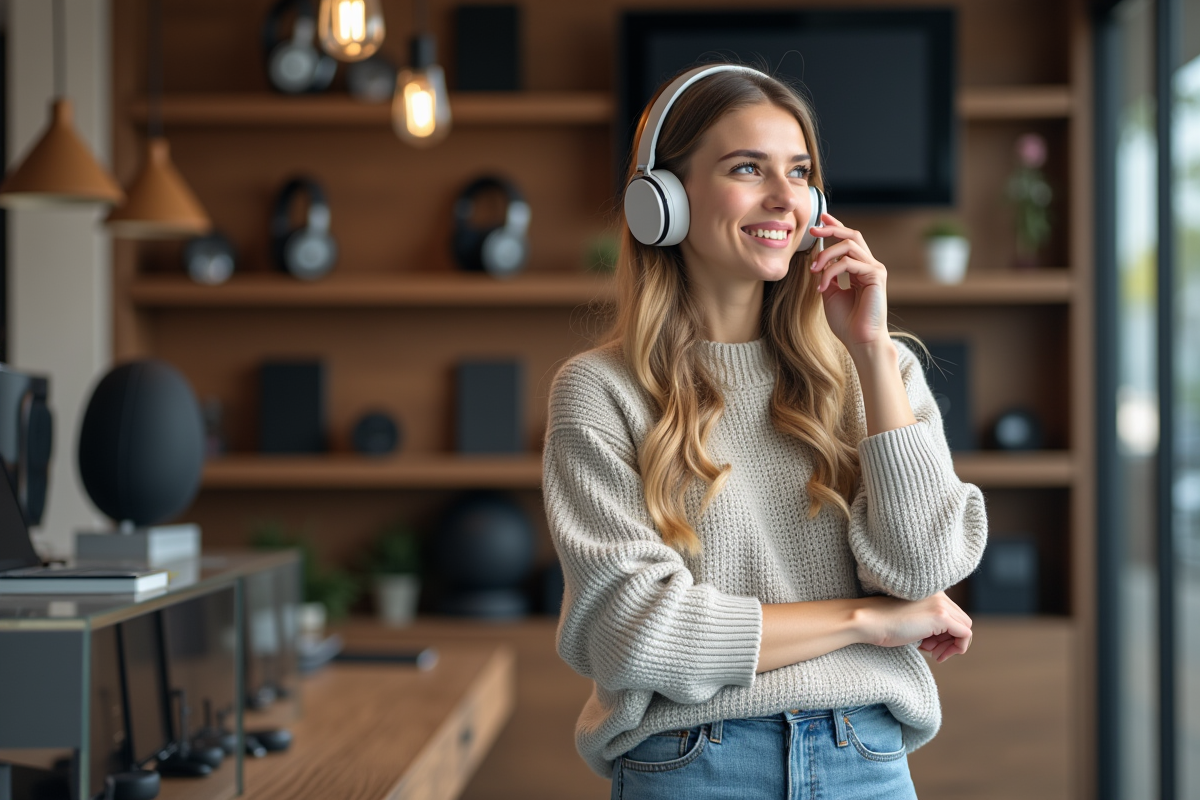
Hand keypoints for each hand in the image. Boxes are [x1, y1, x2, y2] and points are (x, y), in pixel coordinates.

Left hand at [809, 213, 889, 349]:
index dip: (835, 227)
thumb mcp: (830, 294)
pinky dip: (831, 272)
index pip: (849, 241)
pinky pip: (849, 263)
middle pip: (852, 235)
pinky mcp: (876, 275)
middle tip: (813, 230)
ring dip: (826, 255)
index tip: (820, 219)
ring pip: (848, 246)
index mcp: (860, 269)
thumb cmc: (846, 322)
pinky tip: (822, 286)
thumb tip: (817, 260)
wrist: (859, 340)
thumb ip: (827, 275)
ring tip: (814, 270)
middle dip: (831, 229)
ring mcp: (875, 269)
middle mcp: (869, 265)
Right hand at [858, 591, 972, 662]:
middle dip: (949, 641)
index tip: (929, 646)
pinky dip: (957, 648)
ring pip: (965, 628)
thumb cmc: (883, 624)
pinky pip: (965, 635)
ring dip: (952, 646)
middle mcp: (939, 594)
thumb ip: (930, 623)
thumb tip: (948, 641)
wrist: (868, 621)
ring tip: (932, 654)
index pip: (953, 615)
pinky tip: (938, 655)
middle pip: (962, 621)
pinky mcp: (941, 616)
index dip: (945, 634)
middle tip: (932, 652)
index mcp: (931, 592)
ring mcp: (941, 604)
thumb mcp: (912, 620)